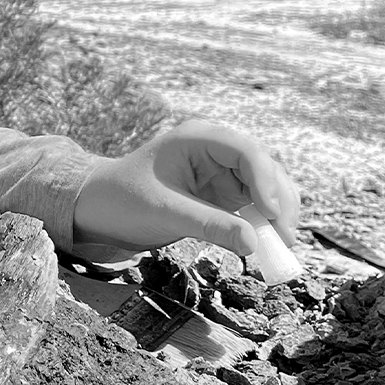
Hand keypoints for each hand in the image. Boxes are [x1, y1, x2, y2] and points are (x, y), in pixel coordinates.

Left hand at [71, 119, 300, 259]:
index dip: (266, 179)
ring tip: (281, 245)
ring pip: (268, 187)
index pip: (246, 151)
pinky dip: (266, 223)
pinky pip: (255, 205)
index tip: (271, 213)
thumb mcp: (165, 212)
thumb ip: (209, 225)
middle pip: (266, 168)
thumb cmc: (123, 200)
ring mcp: (222, 171)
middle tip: (285, 238)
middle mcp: (216, 150)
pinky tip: (270, 244)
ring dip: (279, 213)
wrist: (99, 209)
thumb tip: (254, 244)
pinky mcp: (224, 194)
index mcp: (198, 138)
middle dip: (280, 200)